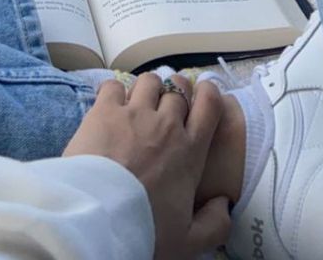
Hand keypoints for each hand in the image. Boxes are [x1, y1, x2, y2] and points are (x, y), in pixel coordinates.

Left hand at [63, 73, 229, 258]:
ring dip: (148, 89)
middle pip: (178, 88)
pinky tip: (111, 105)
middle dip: (175, 91)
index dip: (208, 93)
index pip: (209, 104)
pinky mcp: (105, 111)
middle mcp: (166, 125)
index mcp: (190, 151)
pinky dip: (114, 91)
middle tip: (166, 105)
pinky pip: (114, 85)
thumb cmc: (145, 229)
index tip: (203, 95)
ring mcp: (135, 114)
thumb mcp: (189, 240)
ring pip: (149, 81)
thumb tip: (224, 204)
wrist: (98, 219)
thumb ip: (215, 225)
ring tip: (140, 102)